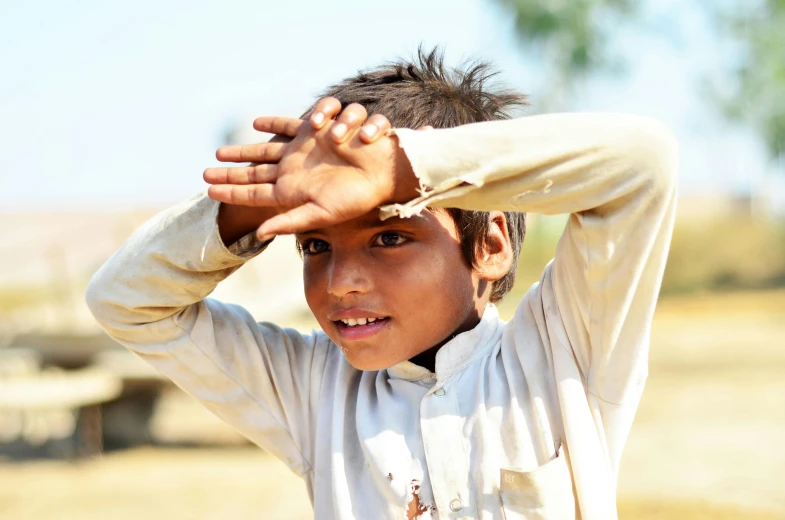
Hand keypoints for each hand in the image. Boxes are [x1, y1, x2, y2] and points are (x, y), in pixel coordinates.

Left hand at [204, 97, 418, 239]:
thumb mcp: (319, 213)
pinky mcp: (314, 132)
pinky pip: (289, 125)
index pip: (253, 192)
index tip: (207, 191)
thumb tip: (259, 234)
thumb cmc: (354, 198)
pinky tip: (256, 123)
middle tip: (204, 171)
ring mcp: (301, 151)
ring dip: (243, 150)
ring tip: (220, 151)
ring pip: (264, 150)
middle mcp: (293, 171)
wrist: (381, 172)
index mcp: (291, 192)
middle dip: (229, 171)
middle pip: (253, 170)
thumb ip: (289, 221)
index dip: (230, 191)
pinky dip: (273, 123)